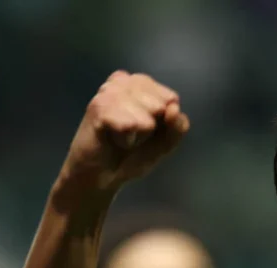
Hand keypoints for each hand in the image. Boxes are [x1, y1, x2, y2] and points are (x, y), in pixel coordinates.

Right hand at [58, 71, 188, 194]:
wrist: (103, 176)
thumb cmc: (133, 154)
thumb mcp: (166, 142)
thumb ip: (178, 126)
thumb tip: (174, 109)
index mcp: (139, 83)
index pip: (170, 98)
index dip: (163, 121)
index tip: (145, 129)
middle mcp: (123, 81)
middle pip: (160, 105)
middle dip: (151, 126)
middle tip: (131, 133)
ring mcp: (109, 92)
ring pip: (146, 115)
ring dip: (138, 134)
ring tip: (122, 136)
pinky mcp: (98, 107)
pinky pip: (130, 124)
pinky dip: (126, 139)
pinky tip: (114, 139)